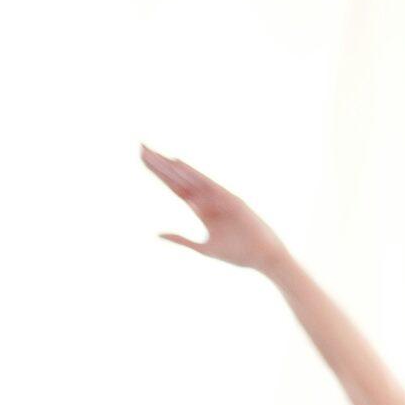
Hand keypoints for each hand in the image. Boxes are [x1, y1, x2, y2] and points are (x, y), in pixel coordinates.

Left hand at [141, 147, 287, 270]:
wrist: (264, 258)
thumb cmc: (238, 255)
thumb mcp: (204, 249)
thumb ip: (181, 239)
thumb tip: (157, 233)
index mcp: (202, 210)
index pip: (175, 187)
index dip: (159, 174)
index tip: (143, 160)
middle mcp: (208, 200)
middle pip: (179, 178)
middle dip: (160, 164)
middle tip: (140, 147)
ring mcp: (219, 198)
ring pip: (190, 178)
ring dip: (171, 165)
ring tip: (152, 152)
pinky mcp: (231, 200)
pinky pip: (208, 184)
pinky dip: (194, 174)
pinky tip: (178, 164)